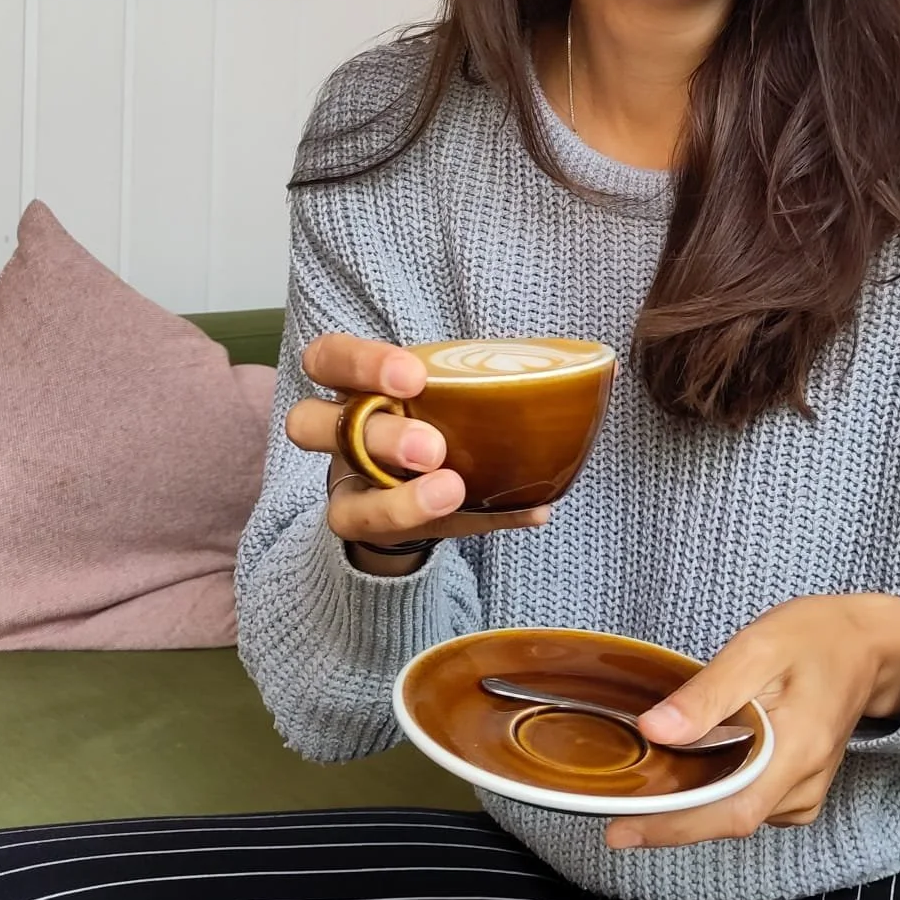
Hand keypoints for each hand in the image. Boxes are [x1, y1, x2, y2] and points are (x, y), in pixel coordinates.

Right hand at [287, 333, 550, 575]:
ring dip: (399, 503)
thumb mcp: (451, 390)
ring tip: (452, 491)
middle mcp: (335, 437)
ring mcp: (347, 490)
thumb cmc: (436, 416)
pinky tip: (528, 513)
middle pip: (310, 426)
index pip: (328, 359)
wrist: (418, 484)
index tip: (415, 377)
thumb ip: (495, 381)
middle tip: (433, 448)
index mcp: (351, 386)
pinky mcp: (371, 533)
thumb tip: (589, 374)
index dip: (361, 364)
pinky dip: (472, 525)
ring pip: (344, 504)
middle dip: (377, 437)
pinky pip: (401, 540)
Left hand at [603, 594, 899, 850]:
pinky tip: (696, 773)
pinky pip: (751, 804)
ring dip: (693, 808)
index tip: (620, 833)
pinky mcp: (801, 788)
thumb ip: (708, 693)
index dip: (674, 828)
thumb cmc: (815, 638)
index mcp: (798, 749)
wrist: (867, 646)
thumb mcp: (758, 647)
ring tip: (650, 786)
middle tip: (618, 814)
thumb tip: (655, 730)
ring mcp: (806, 790)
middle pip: (729, 820)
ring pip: (738, 815)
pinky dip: (718, 796)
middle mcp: (805, 782)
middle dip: (672, 821)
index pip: (730, 811)